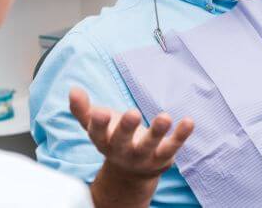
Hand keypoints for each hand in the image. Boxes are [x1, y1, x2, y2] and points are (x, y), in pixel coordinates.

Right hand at [69, 87, 193, 179]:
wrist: (131, 172)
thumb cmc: (113, 139)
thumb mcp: (96, 126)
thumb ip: (83, 109)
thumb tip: (73, 89)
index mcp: (104, 141)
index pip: (98, 133)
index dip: (98, 123)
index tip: (100, 112)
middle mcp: (122, 151)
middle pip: (122, 141)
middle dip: (127, 128)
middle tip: (132, 113)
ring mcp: (144, 156)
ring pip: (150, 145)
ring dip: (157, 131)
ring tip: (165, 117)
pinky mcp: (163, 157)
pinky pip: (173, 146)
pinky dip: (181, 135)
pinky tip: (189, 121)